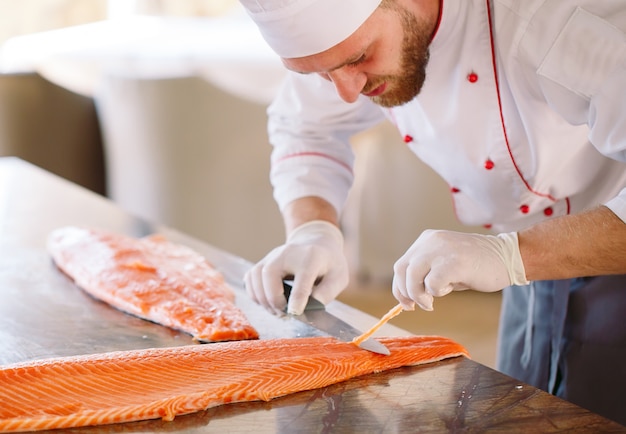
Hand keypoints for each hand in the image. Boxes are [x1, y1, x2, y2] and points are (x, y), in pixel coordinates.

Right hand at [244, 220, 348, 314]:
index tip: (294, 313)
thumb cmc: (329, 263)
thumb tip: (310, 306)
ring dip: (262, 298)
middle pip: (270, 273)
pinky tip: (267, 302)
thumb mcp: (339, 277)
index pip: (302, 276)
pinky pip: (250, 278)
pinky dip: (254, 293)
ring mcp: (272, 256)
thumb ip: (327, 292)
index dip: (297, 297)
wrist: (316, 242)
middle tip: (284, 314)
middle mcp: (288, 253)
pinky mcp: (263, 262)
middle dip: (274, 299)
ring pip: (256, 276)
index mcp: (311, 257)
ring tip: (276, 311)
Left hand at [392, 230, 527, 310]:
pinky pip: (432, 283)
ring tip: (433, 302)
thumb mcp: (446, 263)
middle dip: (406, 293)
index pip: (401, 265)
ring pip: (413, 277)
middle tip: (417, 306)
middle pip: (401, 270)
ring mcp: (441, 250)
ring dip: (419, 295)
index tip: (407, 302)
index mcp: (427, 240)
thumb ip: (428, 273)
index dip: (400, 287)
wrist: (508, 257)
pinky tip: (449, 290)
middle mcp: (431, 241)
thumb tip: (410, 295)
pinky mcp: (453, 262)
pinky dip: (436, 292)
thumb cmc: (478, 264)